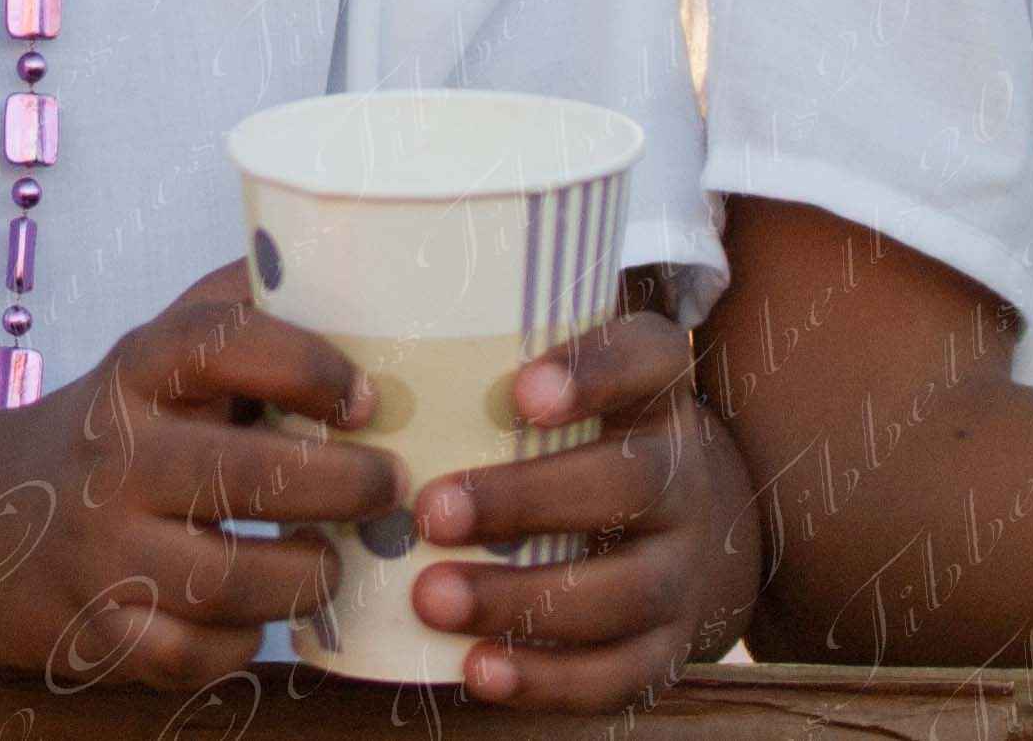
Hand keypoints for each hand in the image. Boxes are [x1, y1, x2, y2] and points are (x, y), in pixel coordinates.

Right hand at [0, 262, 399, 688]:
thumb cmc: (113, 431)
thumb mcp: (158, 354)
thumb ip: (243, 312)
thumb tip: (353, 271)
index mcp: (135, 372)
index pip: (219, 342)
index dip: (307, 363)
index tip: (364, 396)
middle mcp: (112, 458)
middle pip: (240, 475)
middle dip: (340, 485)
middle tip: (387, 486)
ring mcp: (99, 551)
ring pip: (224, 579)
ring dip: (305, 576)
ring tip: (331, 559)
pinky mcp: (95, 633)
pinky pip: (188, 655)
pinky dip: (238, 643)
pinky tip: (257, 617)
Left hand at [405, 311, 757, 708]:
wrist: (677, 529)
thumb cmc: (571, 440)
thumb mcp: (556, 387)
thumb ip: (483, 361)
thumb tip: (351, 352)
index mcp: (653, 393)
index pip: (648, 359)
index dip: (594, 373)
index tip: (522, 392)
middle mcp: (681, 476)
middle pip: (630, 484)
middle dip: (527, 501)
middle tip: (430, 513)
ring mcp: (682, 568)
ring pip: (623, 590)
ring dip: (523, 599)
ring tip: (430, 598)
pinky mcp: (667, 647)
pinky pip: (619, 673)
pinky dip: (548, 680)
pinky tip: (477, 671)